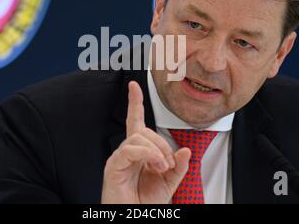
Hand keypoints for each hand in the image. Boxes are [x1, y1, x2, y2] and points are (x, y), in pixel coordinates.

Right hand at [101, 81, 190, 203]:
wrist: (136, 217)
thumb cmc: (146, 203)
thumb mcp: (169, 183)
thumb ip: (178, 166)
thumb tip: (185, 151)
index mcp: (139, 153)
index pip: (136, 121)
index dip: (135, 103)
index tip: (134, 86)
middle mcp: (128, 152)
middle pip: (144, 130)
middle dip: (162, 143)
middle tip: (168, 164)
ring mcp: (119, 158)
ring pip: (138, 137)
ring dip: (156, 150)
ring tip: (161, 167)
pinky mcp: (113, 166)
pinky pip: (129, 149)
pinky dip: (146, 154)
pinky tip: (154, 164)